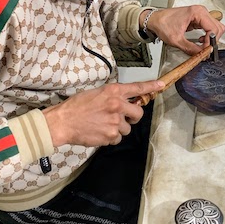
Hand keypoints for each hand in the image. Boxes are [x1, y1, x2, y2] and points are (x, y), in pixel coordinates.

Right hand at [42, 79, 163, 147]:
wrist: (63, 122)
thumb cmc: (77, 106)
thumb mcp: (96, 93)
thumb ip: (112, 96)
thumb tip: (125, 101)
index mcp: (113, 91)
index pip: (137, 88)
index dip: (151, 87)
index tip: (161, 85)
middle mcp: (117, 105)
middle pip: (138, 114)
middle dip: (132, 117)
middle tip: (122, 118)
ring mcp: (115, 121)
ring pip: (127, 128)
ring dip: (118, 128)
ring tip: (103, 125)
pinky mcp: (111, 135)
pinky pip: (118, 138)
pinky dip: (111, 137)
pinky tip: (99, 132)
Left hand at [141, 5, 224, 54]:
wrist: (155, 20)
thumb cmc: (163, 23)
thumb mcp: (176, 40)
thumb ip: (191, 49)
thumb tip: (202, 54)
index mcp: (197, 12)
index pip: (213, 29)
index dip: (211, 42)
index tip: (205, 50)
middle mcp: (201, 11)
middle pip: (218, 28)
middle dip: (213, 40)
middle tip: (205, 50)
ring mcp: (200, 14)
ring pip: (216, 27)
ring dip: (212, 38)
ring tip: (203, 45)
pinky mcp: (198, 18)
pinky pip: (210, 27)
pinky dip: (208, 35)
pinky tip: (201, 40)